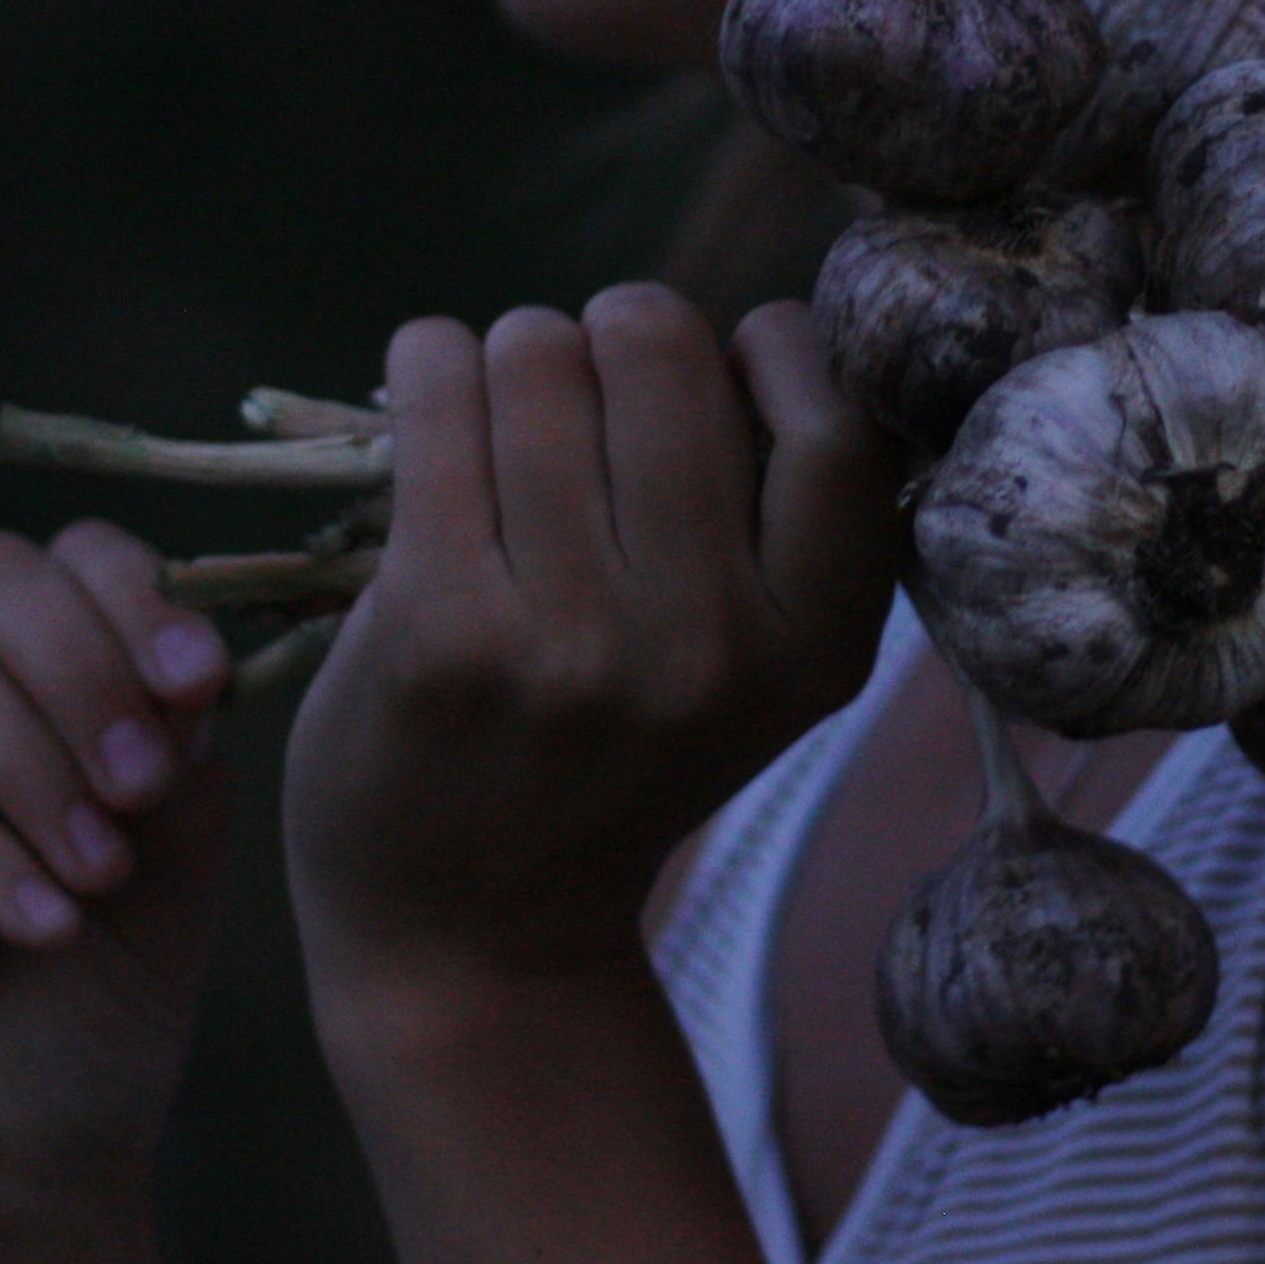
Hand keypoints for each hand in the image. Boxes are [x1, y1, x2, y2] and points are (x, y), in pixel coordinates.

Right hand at [0, 522, 234, 1263]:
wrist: (20, 1177)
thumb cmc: (100, 1021)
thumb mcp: (179, 883)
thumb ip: (181, 766)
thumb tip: (181, 666)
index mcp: (54, 694)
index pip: (75, 564)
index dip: (135, 598)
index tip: (198, 687)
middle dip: (79, 663)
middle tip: (141, 782)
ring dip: (34, 762)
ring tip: (101, 874)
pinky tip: (46, 926)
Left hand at [283, 286, 903, 1017]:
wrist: (475, 937)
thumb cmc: (612, 759)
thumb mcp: (756, 673)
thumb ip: (773, 520)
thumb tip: (741, 325)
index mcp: (815, 647)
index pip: (836, 416)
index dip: (769, 352)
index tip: (719, 378)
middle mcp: (711, 643)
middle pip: (662, 344)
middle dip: (613, 338)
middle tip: (582, 406)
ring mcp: (574, 637)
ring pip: (538, 348)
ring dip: (512, 358)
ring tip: (501, 427)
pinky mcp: (441, 626)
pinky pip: (438, 385)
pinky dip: (428, 363)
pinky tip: (432, 402)